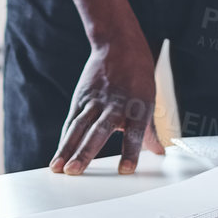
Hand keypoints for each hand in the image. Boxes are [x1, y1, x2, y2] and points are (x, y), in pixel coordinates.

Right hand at [53, 40, 164, 175]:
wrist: (118, 46)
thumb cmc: (137, 76)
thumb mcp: (149, 101)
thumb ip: (149, 130)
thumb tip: (159, 152)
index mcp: (137, 107)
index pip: (134, 133)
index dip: (131, 151)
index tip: (125, 170)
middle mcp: (114, 105)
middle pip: (98, 131)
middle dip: (85, 152)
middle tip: (74, 171)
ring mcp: (95, 100)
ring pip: (79, 127)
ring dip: (67, 148)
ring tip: (58, 167)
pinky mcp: (81, 97)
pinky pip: (72, 121)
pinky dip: (65, 138)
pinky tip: (59, 154)